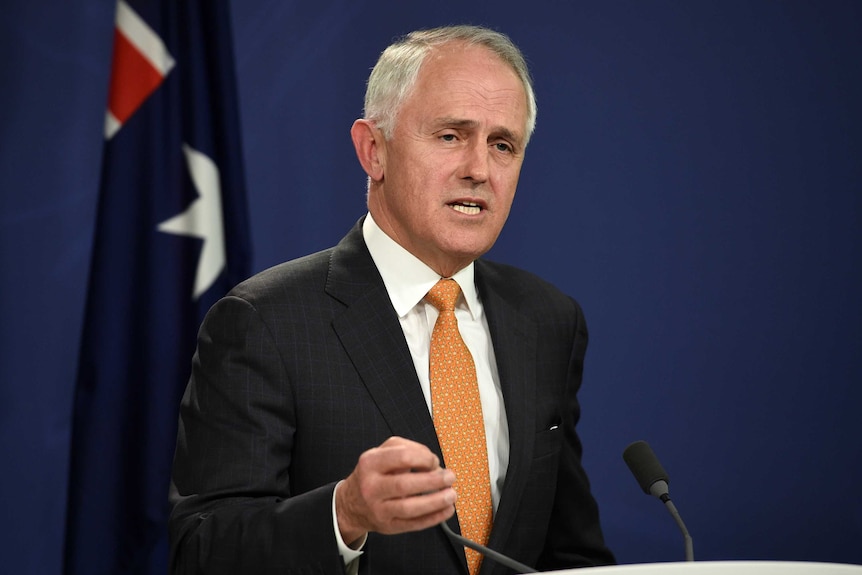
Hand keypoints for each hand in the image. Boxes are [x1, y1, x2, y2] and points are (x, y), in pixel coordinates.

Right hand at [335, 436, 456, 545]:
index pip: (402, 457)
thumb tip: (433, 463)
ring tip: (451, 495)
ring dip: (436, 501)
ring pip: (410, 508)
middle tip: (450, 477)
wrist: (353, 503)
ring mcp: (379, 509)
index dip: (424, 458)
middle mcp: (371, 486)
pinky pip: (414, 524)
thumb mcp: (383, 452)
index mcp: (371, 462)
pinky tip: (446, 509)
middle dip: (433, 481)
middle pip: (405, 484)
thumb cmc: (374, 474)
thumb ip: (408, 449)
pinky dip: (434, 517)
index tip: (434, 461)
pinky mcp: (388, 526)